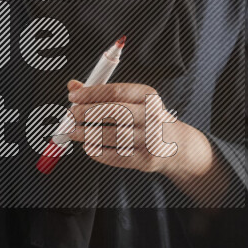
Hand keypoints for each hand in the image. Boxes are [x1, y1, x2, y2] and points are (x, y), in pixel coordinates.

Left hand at [62, 79, 230, 204]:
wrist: (176, 145)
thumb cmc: (146, 118)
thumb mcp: (131, 100)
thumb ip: (102, 93)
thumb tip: (73, 87)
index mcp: (148, 96)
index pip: (117, 91)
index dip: (91, 94)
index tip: (72, 97)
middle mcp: (153, 116)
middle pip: (116, 113)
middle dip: (87, 114)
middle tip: (70, 116)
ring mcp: (151, 139)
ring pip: (113, 136)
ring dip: (87, 134)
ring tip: (73, 132)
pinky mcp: (146, 160)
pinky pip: (116, 156)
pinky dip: (98, 152)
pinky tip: (88, 147)